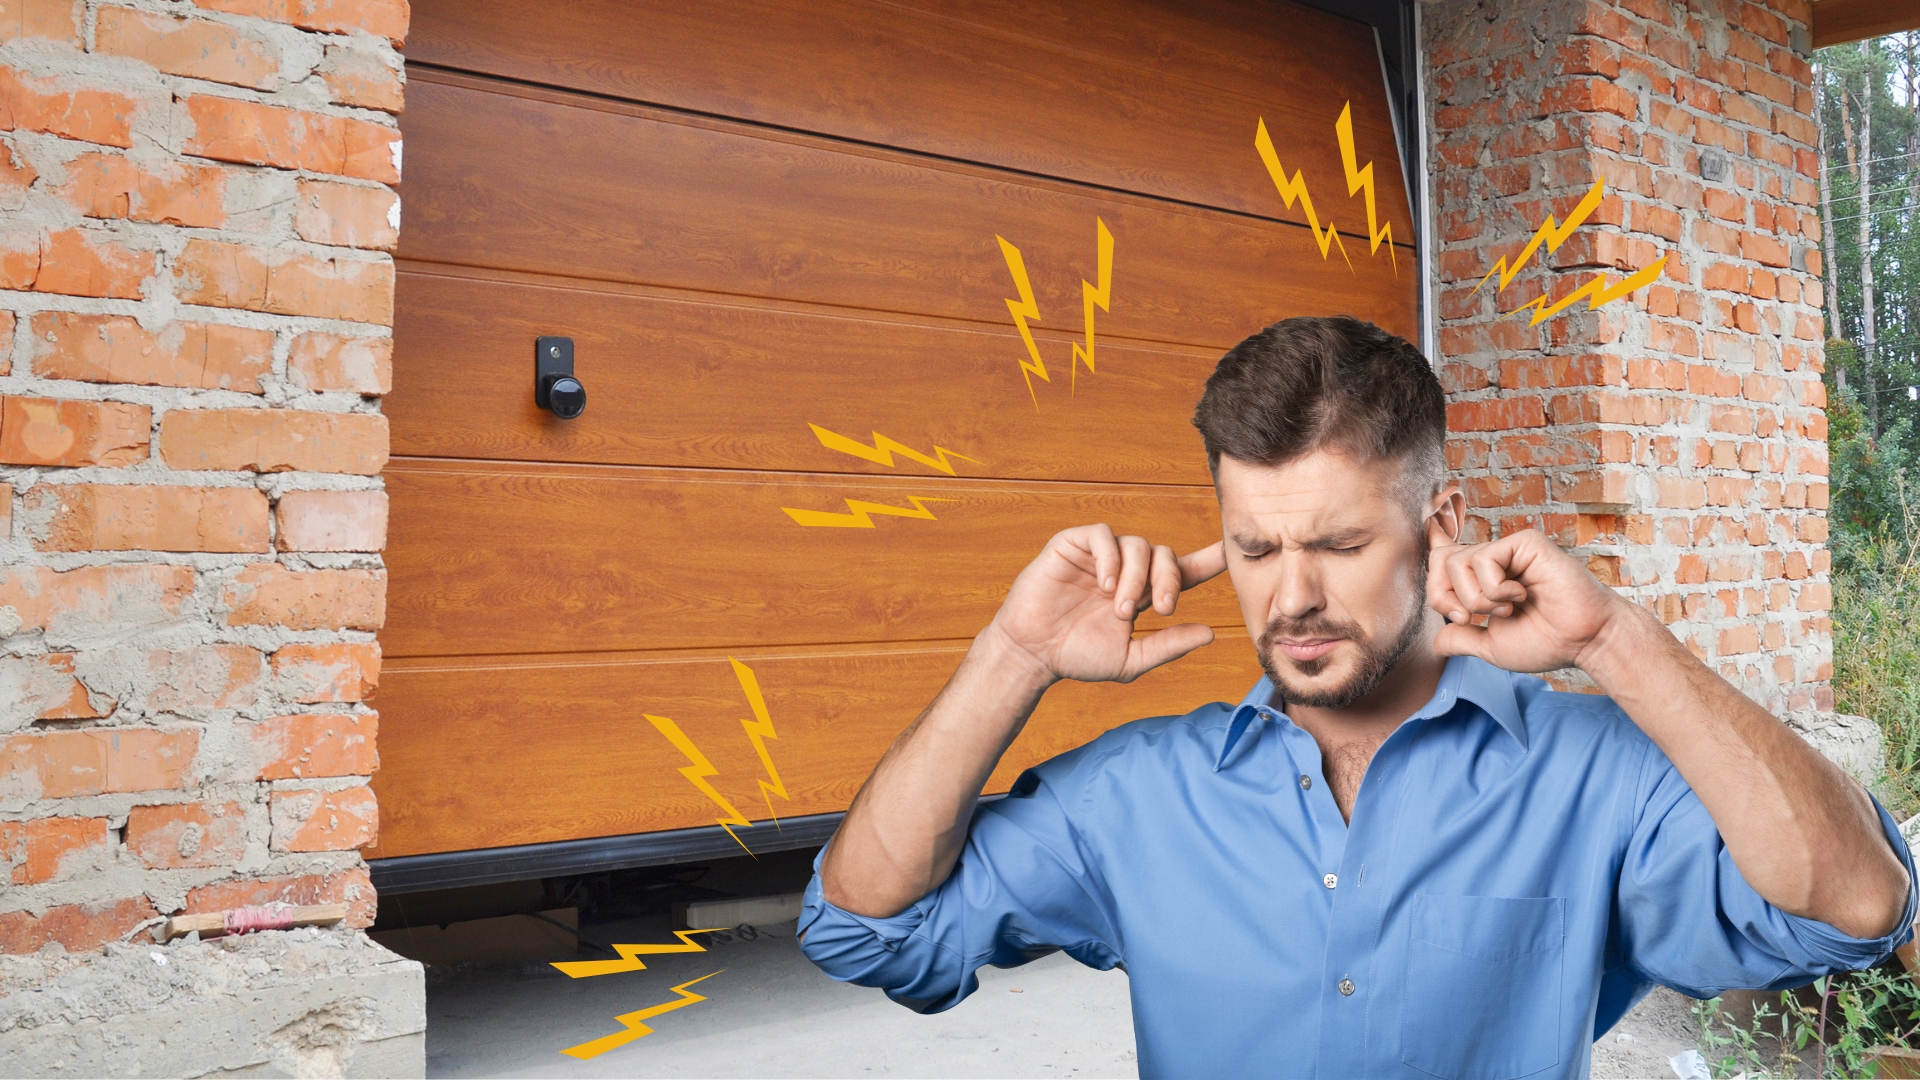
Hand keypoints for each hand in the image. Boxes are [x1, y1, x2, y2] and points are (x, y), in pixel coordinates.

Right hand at [987, 525, 1225, 684]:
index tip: (1231, 551)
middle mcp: (1125, 569)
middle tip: (1161, 608)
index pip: (1181, 571)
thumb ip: (1168, 646)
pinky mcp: (1073, 545)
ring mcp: (1099, 556)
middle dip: (1169, 579)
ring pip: (1137, 545)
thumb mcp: (1130, 659)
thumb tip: (1211, 634)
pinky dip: (1110, 557)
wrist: (1032, 653)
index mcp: (1142, 593)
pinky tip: (1106, 583)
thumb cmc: (1076, 657)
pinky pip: (1102, 536)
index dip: (1207, 560)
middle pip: (1164, 554)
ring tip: (1121, 608)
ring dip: (1137, 577)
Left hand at [1427, 529, 1629, 673]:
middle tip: (1471, 618)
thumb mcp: (1491, 646)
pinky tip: (1521, 596)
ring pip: (1457, 562)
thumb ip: (1461, 639)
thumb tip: (1435, 642)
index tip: (1455, 609)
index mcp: (1484, 578)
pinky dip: (1495, 589)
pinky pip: (1483, 559)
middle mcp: (1494, 560)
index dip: (1434, 576)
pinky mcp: (1524, 542)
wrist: (1583, 641)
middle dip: (1443, 597)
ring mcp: (1508, 549)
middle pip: (1439, 560)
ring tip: (1507, 610)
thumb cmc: (1547, 642)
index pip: (1442, 560)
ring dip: (1477, 599)